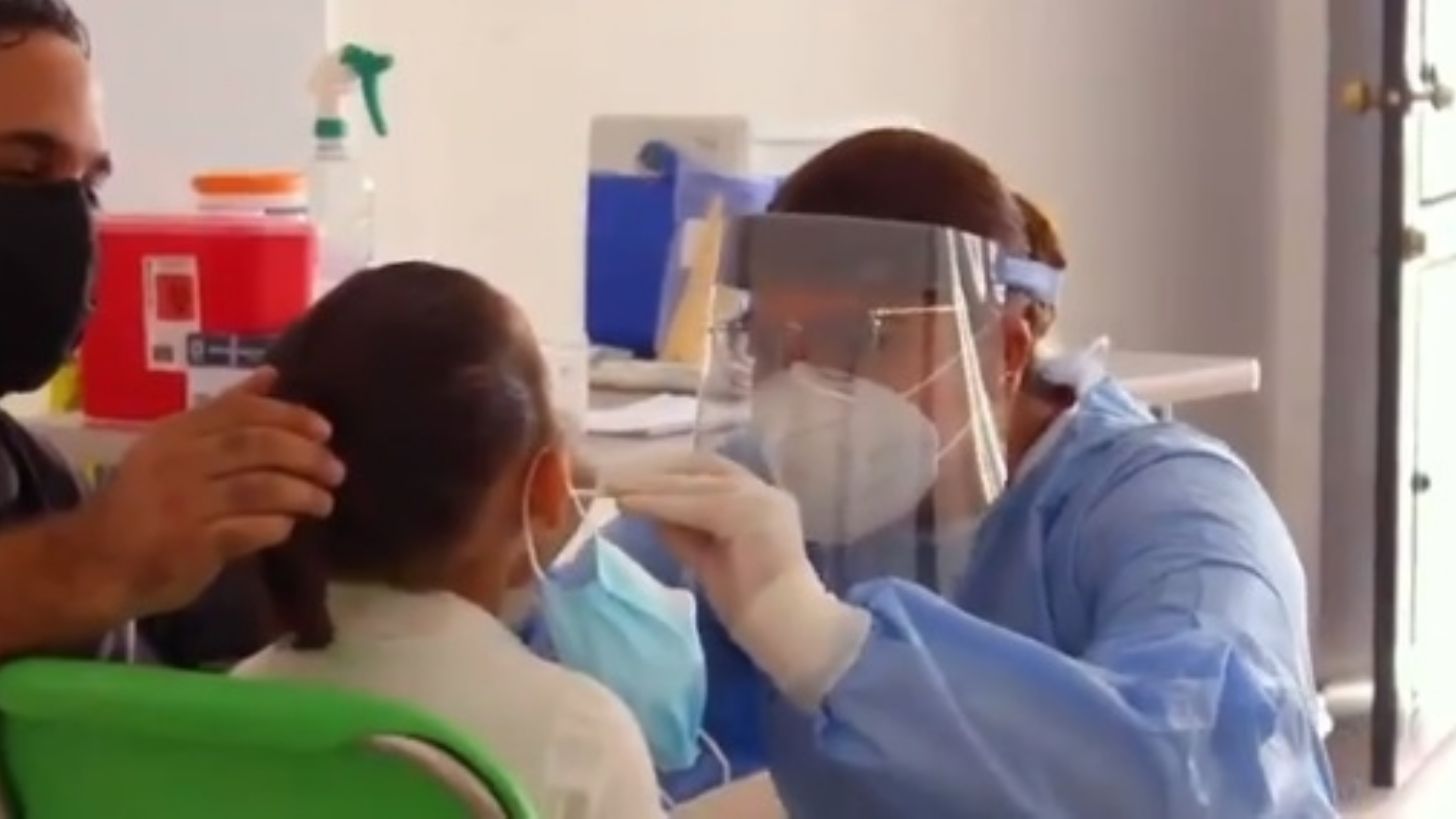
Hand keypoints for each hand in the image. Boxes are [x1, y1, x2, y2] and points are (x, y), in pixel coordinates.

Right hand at [71, 368, 343, 619]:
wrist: (92, 564)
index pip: (242, 412)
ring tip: (324, 502)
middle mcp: (178, 462)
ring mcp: (183, 504)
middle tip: (335, 470)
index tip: (324, 429)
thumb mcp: (176, 447)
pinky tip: (288, 528)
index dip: (289, 416)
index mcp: (176, 433)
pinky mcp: (191, 545)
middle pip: (256, 446)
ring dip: (301, 493)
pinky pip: (248, 530)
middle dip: (305, 455)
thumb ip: (225, 412)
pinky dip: (276, 527)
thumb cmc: (145, 502)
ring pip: (259, 488)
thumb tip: (273, 374)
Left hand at [608, 452, 869, 707]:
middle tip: (610, 474)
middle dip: (653, 468)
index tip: (629, 474)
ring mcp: (760, 500)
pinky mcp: (749, 515)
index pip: (709, 471)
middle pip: (700, 465)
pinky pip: (693, 502)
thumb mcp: (712, 561)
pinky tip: (627, 504)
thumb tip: (651, 512)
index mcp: (762, 501)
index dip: (667, 469)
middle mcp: (765, 492)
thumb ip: (687, 532)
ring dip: (647, 482)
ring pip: (693, 480)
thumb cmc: (757, 611)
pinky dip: (656, 501)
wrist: (794, 636)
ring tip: (610, 486)